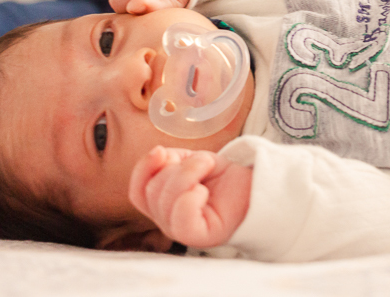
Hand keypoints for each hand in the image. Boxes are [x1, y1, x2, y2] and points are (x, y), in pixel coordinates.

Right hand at [128, 146, 252, 249]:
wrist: (252, 185)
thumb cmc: (222, 177)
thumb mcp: (191, 161)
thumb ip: (169, 160)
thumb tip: (157, 155)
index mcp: (162, 204)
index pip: (137, 192)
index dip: (143, 169)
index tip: (159, 151)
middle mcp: (167, 221)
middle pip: (152, 192)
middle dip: (177, 167)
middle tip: (202, 162)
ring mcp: (181, 231)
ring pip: (165, 202)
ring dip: (188, 174)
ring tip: (207, 168)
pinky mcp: (197, 237)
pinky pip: (181, 219)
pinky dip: (190, 197)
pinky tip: (203, 191)